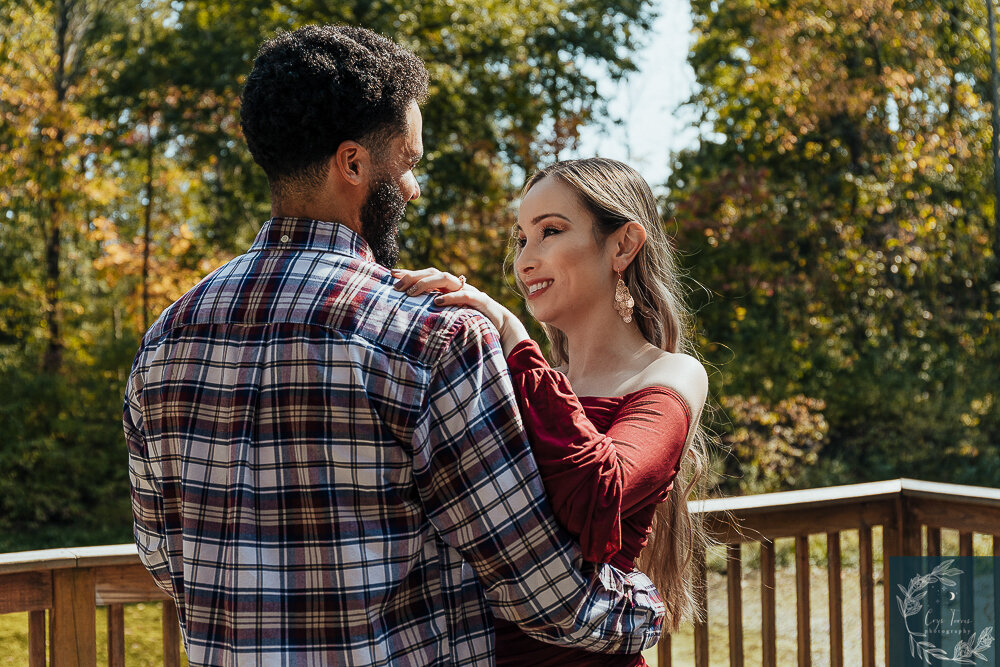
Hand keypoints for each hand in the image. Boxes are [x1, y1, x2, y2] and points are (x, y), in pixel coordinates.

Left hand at [392, 268, 529, 355]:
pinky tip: (436, 302)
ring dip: (427, 284)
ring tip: (411, 293)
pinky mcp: (480, 301)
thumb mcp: (450, 318)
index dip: (410, 273)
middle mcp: (458, 286)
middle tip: (396, 285)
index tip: (391, 274)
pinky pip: (464, 295)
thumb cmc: (474, 324)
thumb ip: (435, 314)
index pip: (427, 274)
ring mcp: (469, 291)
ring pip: (446, 278)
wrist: (502, 328)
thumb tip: (411, 317)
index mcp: (449, 288)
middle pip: (433, 272)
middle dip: (414, 276)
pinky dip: (449, 297)